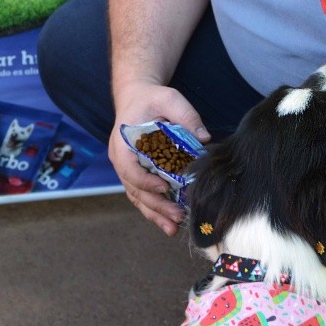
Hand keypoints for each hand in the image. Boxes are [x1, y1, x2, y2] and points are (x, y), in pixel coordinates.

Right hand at [109, 83, 209, 235]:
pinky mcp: (137, 174)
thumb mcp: (169, 99)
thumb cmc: (151, 98)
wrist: (136, 97)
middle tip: (176, 216)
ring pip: (138, 197)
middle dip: (155, 205)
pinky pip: (142, 196)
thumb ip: (186, 116)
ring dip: (155, 213)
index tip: (164, 188)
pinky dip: (155, 209)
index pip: (129, 168)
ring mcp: (127, 169)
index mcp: (122, 143)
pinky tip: (169, 221)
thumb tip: (204, 138)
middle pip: (134, 189)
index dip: (145, 181)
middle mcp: (121, 160)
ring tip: (173, 228)